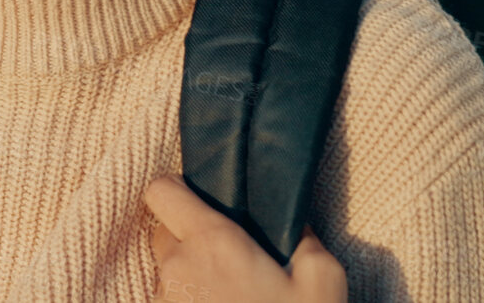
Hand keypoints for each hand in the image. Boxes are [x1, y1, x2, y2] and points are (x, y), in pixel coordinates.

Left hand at [143, 175, 346, 302]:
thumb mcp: (323, 280)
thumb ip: (302, 238)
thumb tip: (289, 220)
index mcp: (212, 242)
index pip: (160, 191)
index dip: (178, 191)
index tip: (204, 204)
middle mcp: (177, 268)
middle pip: (161, 231)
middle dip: (187, 237)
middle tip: (227, 258)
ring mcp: (164, 301)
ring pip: (165, 271)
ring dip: (189, 276)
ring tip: (230, 297)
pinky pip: (168, 302)